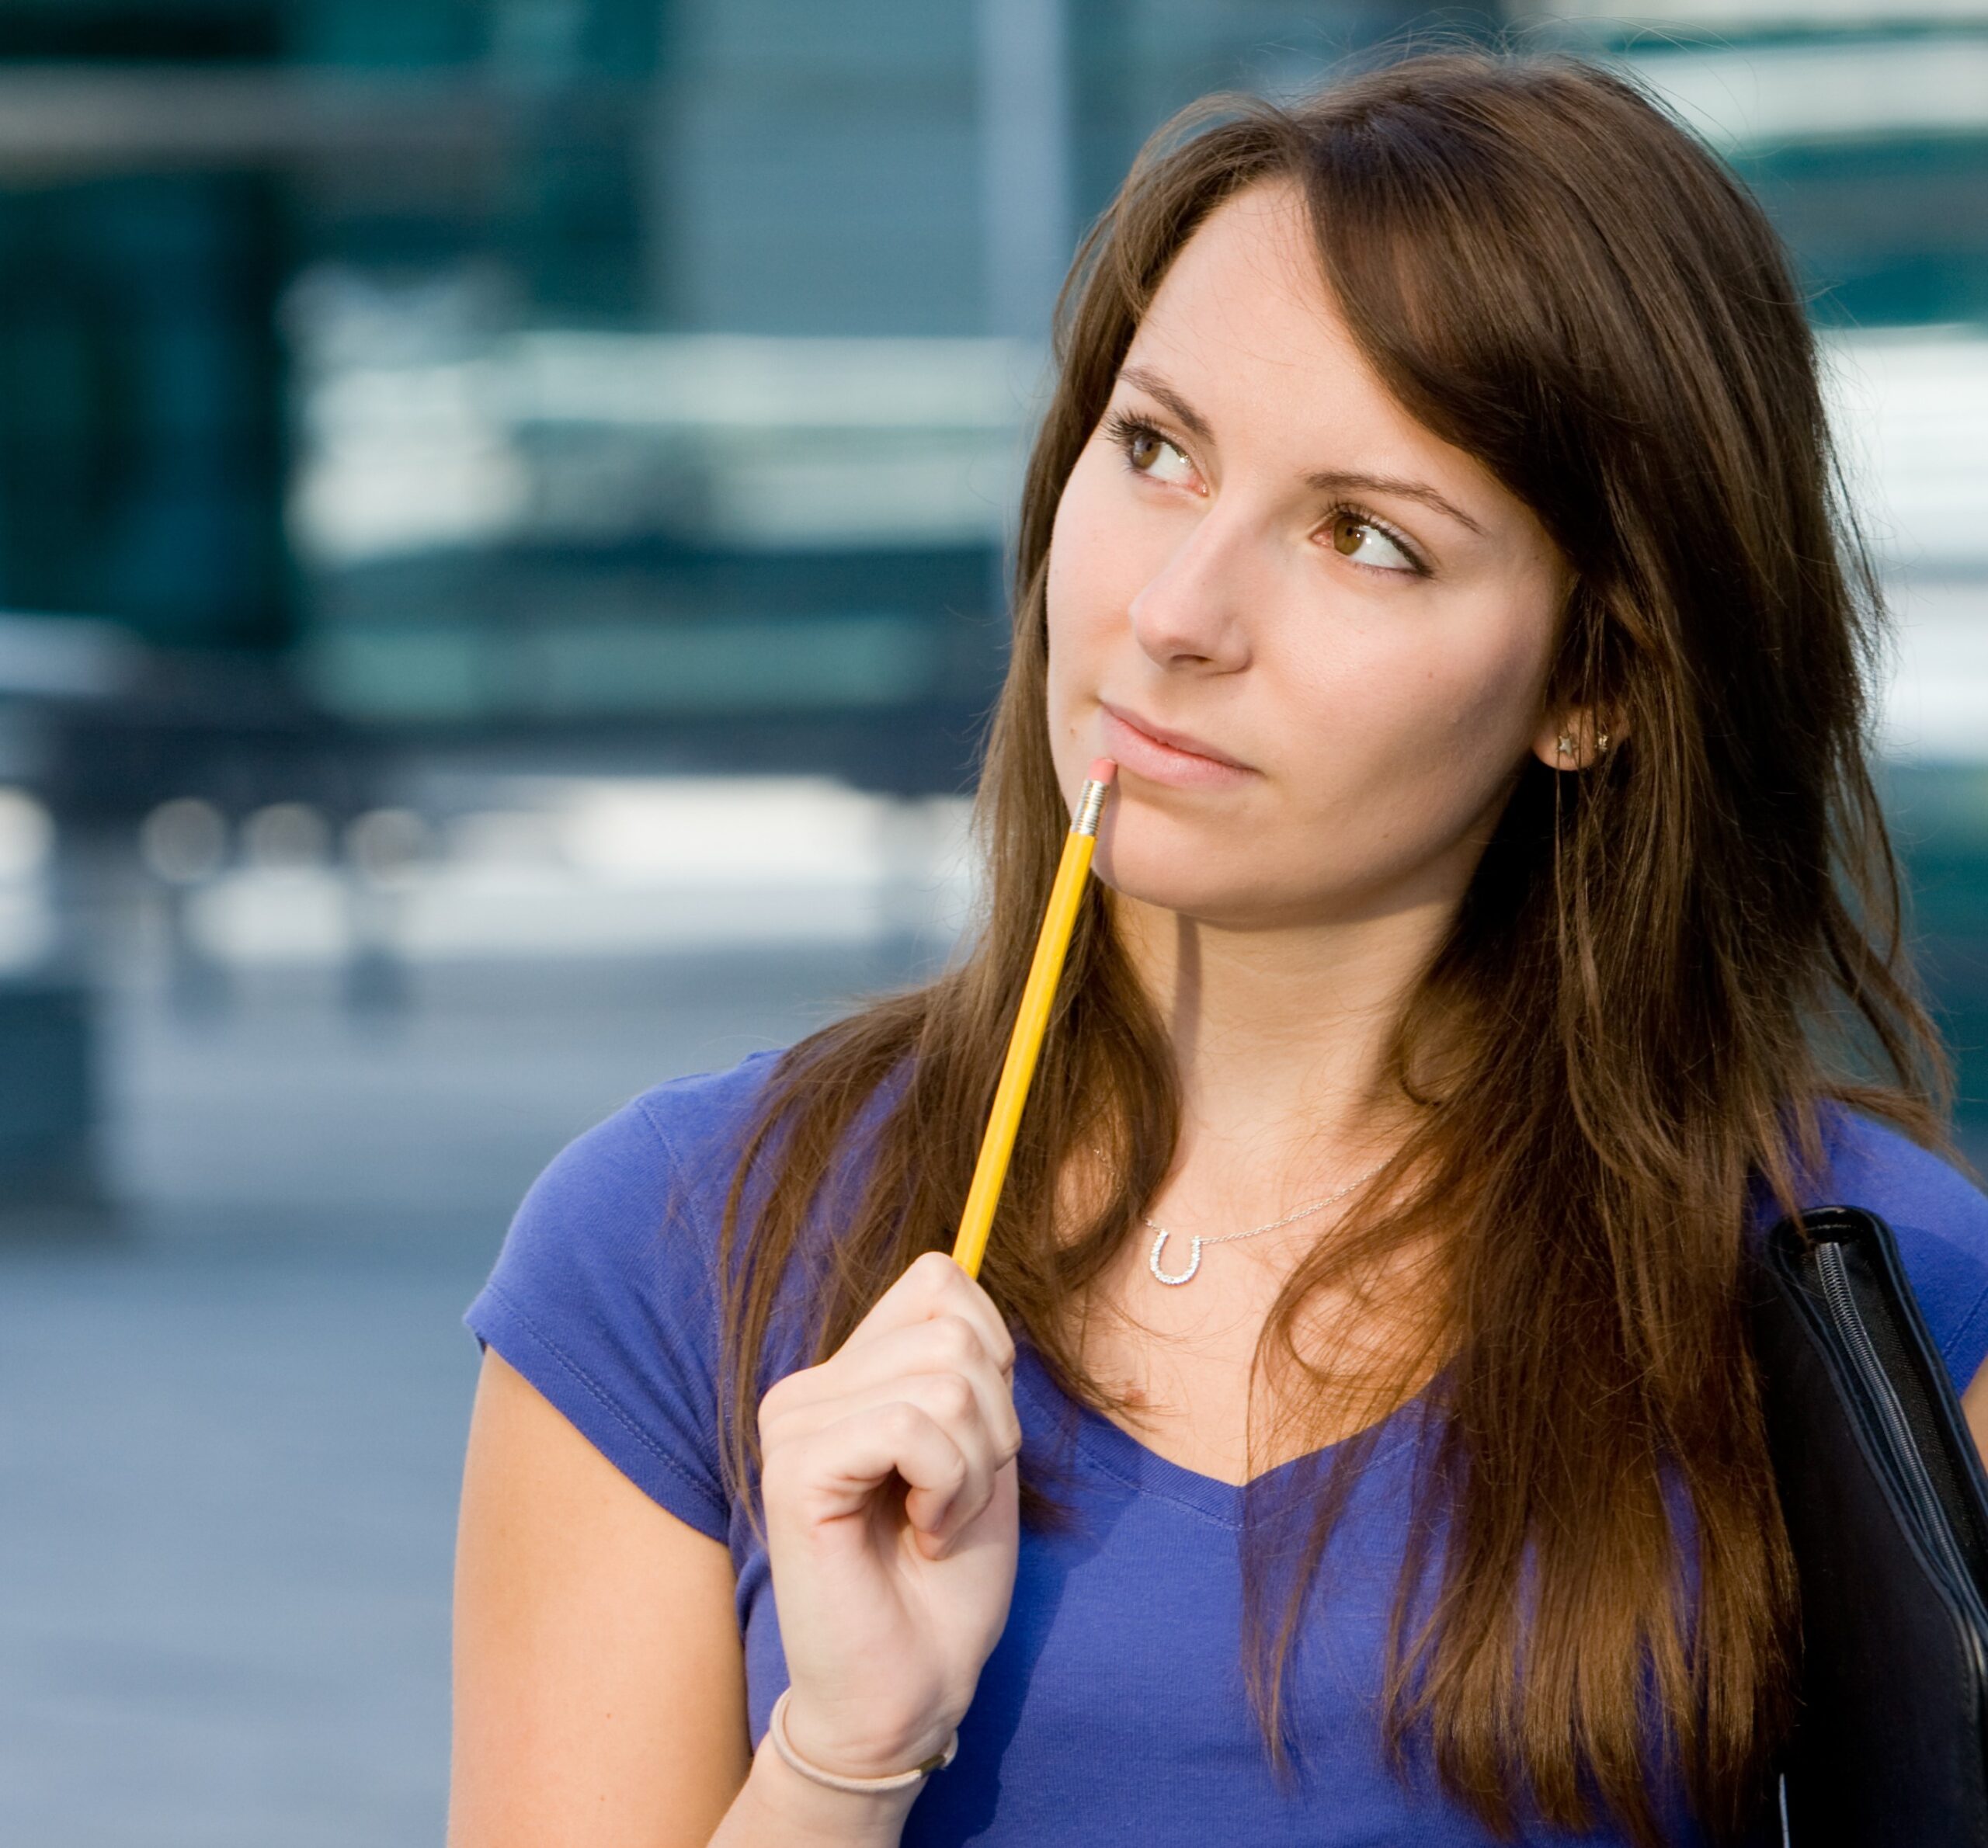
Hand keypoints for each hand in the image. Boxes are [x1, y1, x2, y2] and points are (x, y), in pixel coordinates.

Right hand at [757, 1250, 1022, 1780]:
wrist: (913, 1689)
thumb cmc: (947, 1579)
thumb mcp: (979, 1446)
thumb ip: (966, 1363)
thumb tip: (963, 1271)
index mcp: (847, 1374)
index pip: (939, 1281)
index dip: (993, 1355)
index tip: (977, 1443)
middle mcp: (808, 1387)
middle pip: (953, 1327)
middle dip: (993, 1421)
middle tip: (956, 1496)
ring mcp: (793, 1424)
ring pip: (945, 1377)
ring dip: (973, 1465)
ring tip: (935, 1519)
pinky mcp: (796, 1469)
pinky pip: (910, 1426)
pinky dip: (947, 1486)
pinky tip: (920, 1532)